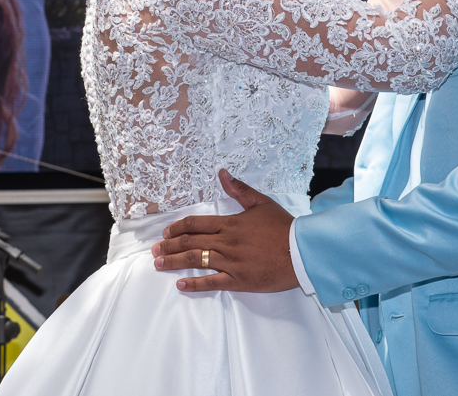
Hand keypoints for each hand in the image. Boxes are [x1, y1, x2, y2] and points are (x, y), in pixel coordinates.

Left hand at [151, 169, 299, 292]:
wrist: (302, 252)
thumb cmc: (284, 227)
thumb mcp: (261, 203)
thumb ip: (239, 189)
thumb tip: (222, 173)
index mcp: (229, 223)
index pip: (196, 224)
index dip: (178, 228)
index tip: (166, 232)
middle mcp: (226, 242)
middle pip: (190, 242)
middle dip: (169, 246)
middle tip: (155, 250)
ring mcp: (231, 263)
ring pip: (196, 260)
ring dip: (175, 262)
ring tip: (159, 264)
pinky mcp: (239, 281)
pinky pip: (212, 283)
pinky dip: (195, 284)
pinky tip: (181, 284)